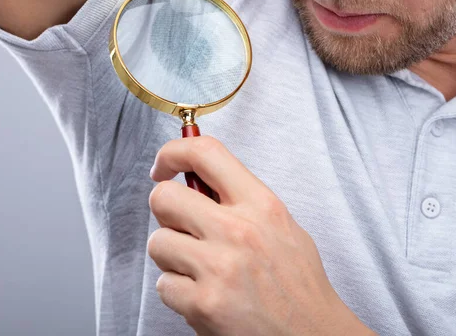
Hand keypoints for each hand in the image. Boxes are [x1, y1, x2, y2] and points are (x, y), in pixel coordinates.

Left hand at [148, 136, 374, 335]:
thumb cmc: (298, 284)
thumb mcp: (282, 226)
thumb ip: (242, 200)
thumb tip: (197, 180)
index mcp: (261, 205)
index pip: (205, 152)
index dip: (173, 152)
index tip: (163, 166)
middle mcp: (238, 231)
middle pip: (164, 197)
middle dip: (166, 212)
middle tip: (182, 226)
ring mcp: (219, 268)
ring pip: (157, 242)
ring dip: (172, 257)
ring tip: (200, 269)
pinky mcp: (204, 304)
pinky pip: (163, 285)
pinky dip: (177, 292)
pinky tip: (204, 295)